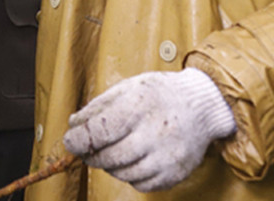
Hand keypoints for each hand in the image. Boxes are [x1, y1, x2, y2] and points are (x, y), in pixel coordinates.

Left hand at [63, 69, 235, 191]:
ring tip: (113, 151)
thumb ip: (98, 107)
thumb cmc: (159, 95)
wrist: (202, 105)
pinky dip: (130, 175)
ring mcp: (168, 156)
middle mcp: (156, 133)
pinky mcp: (176, 173)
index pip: (100, 131)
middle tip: (88, 149)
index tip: (71, 141)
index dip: (79, 140)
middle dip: (91, 155)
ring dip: (109, 166)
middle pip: (109, 157)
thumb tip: (73, 125)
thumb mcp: (127, 88)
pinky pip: (141, 185)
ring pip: (123, 174)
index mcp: (139, 106)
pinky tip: (133, 160)